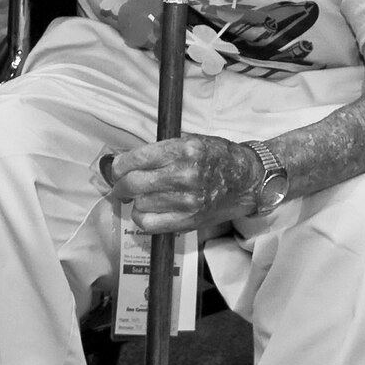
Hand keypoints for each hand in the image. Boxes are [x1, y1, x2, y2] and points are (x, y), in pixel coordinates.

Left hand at [108, 135, 259, 233]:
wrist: (247, 180)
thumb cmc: (219, 157)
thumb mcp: (191, 140)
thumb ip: (161, 149)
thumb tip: (129, 160)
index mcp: (183, 150)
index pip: (136, 159)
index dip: (118, 166)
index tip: (116, 169)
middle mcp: (184, 176)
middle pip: (133, 184)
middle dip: (120, 185)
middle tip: (120, 185)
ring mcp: (187, 201)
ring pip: (139, 205)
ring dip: (135, 201)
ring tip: (142, 197)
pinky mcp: (189, 221)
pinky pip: (151, 225)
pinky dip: (142, 219)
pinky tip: (147, 211)